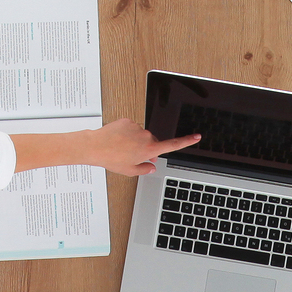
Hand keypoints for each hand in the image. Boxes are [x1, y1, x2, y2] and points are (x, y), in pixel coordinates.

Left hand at [12, 120, 201, 178]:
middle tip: (131, 156)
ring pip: (141, 135)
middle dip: (145, 148)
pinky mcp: (128, 120)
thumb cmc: (111, 159)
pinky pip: (131, 127)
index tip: (197, 136)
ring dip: (134, 141)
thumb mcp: (130, 171)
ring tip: (120, 148)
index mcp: (149, 150)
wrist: (95, 146)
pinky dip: (126, 133)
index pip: (173, 145)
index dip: (186, 141)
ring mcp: (137, 127)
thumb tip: (151, 166)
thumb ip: (144, 169)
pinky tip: (117, 139)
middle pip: (152, 142)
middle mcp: (146, 136)